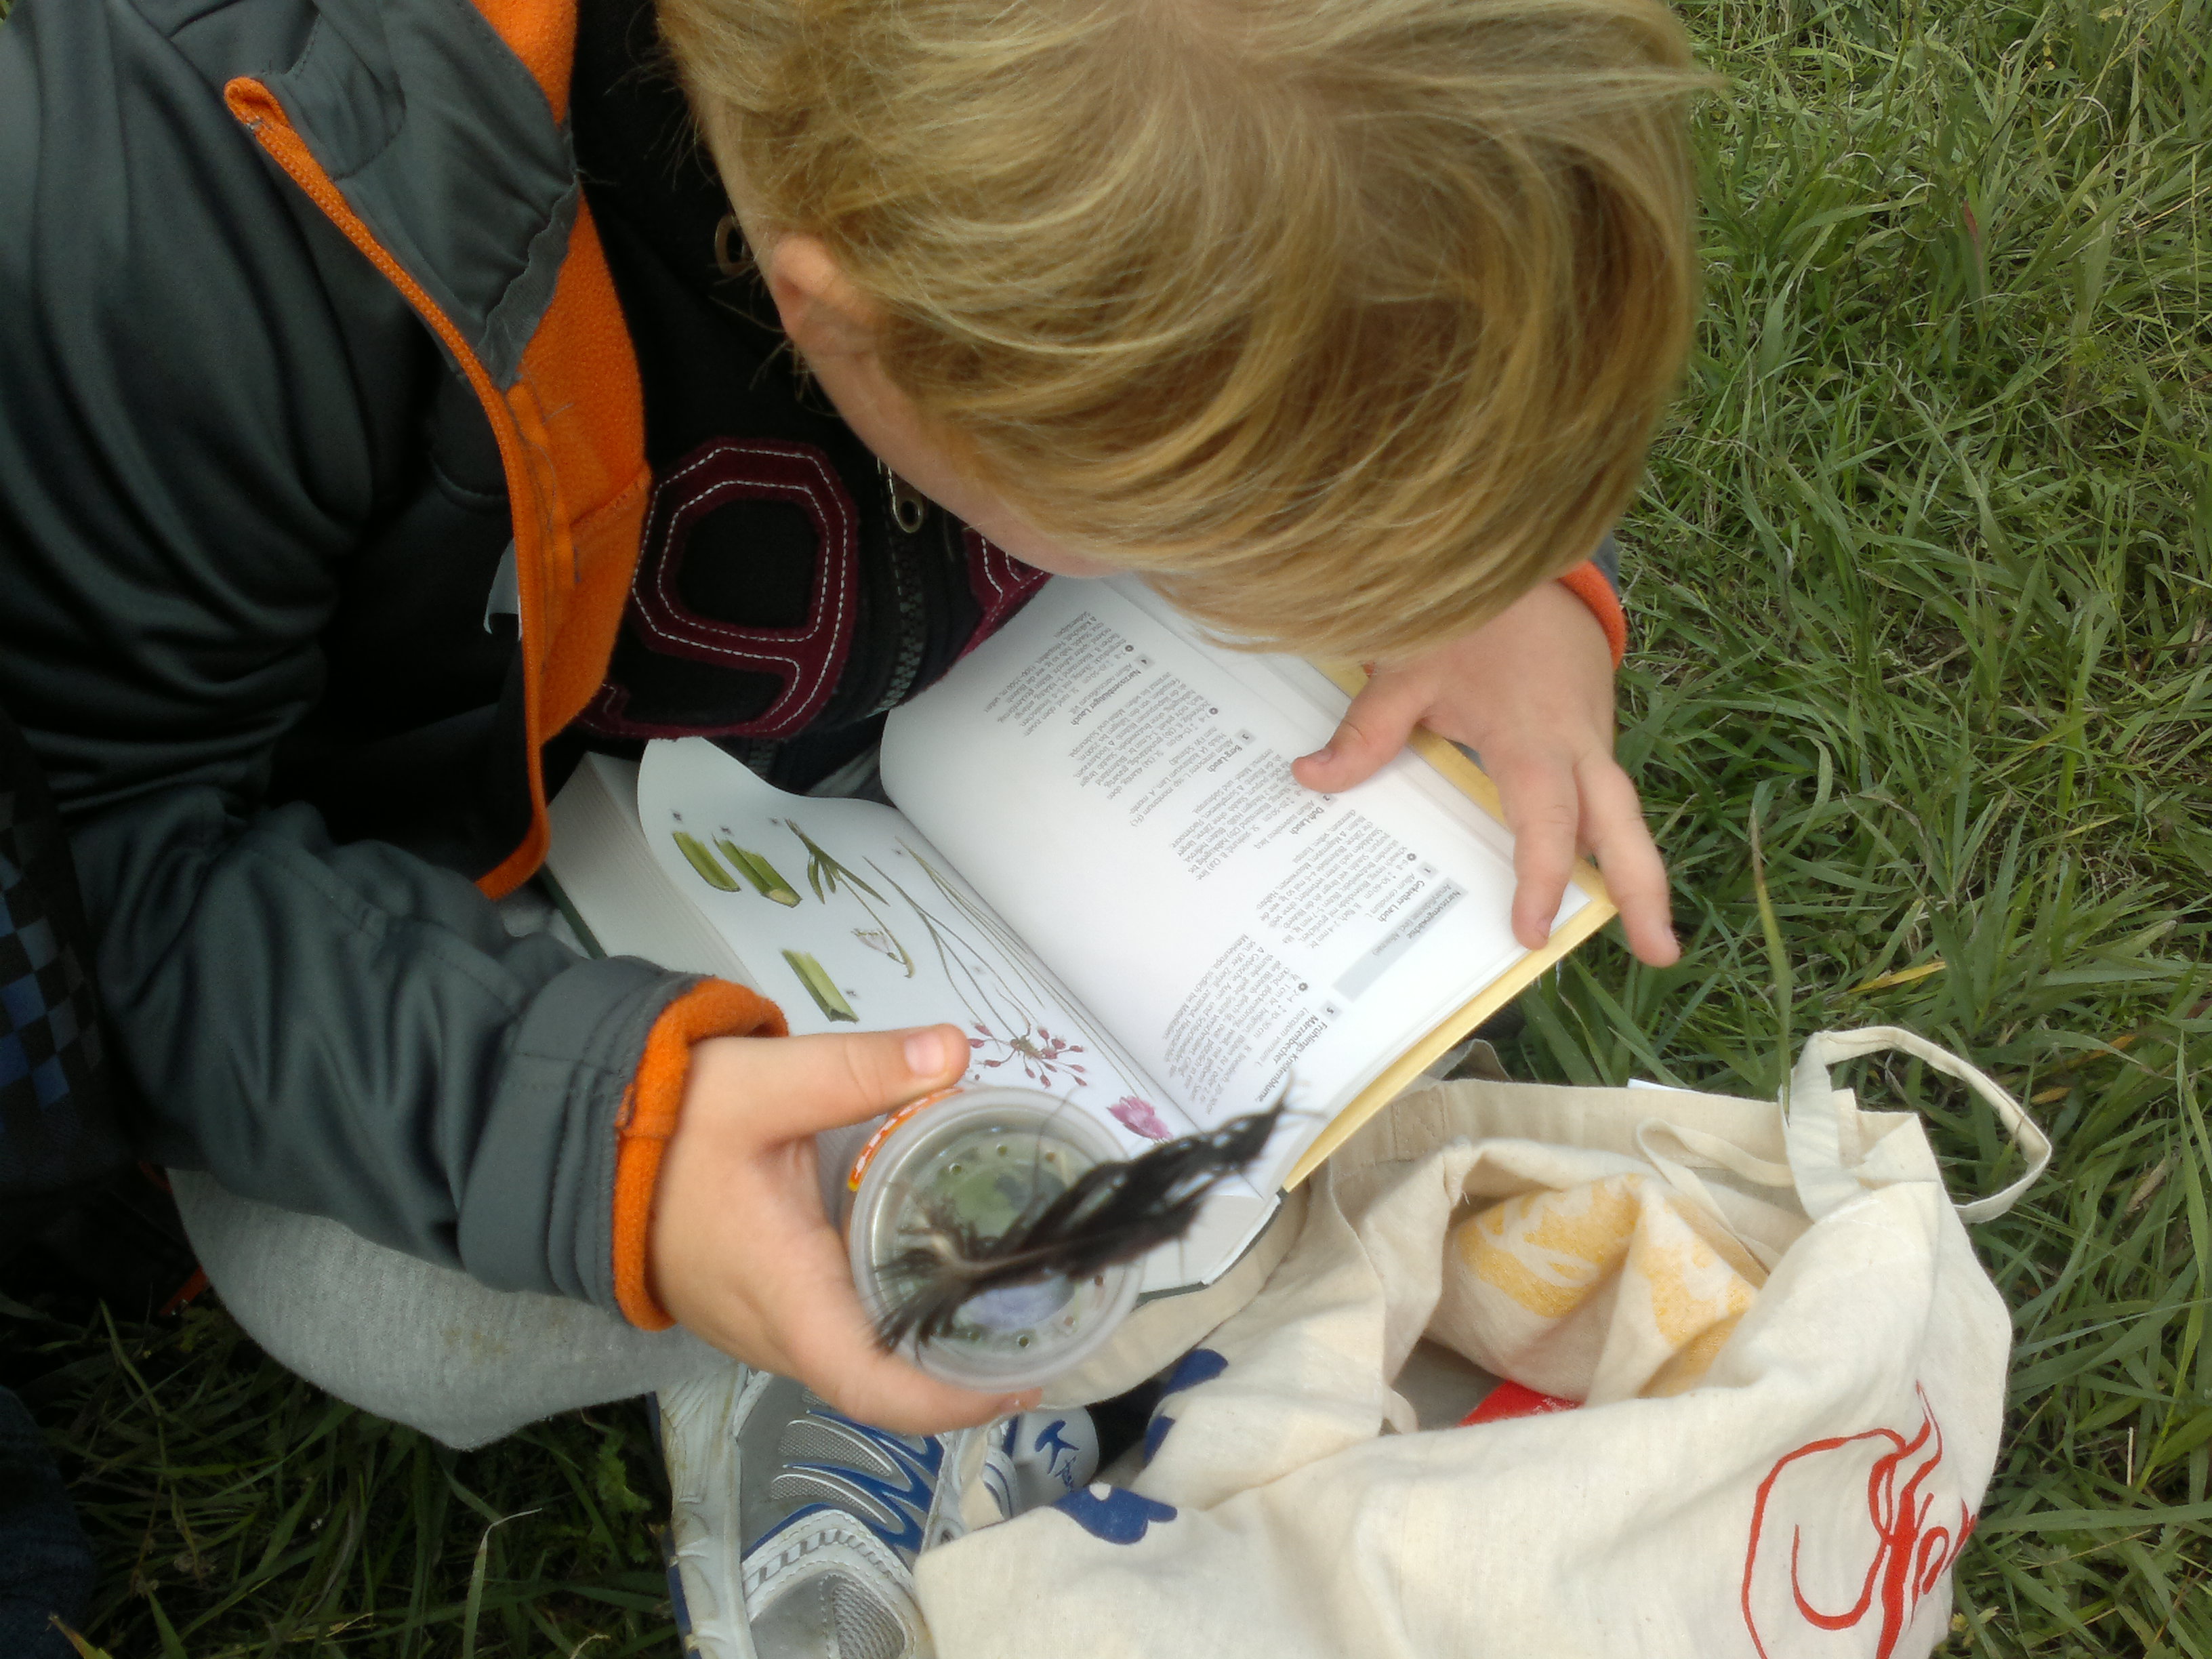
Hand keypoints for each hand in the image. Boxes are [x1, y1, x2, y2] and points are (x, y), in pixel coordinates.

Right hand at [649, 1023, 1038, 1434]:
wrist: (576, 1140)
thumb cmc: (664, 1122)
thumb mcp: (764, 1083)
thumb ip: (859, 1070)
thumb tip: (953, 1051)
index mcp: (783, 1294)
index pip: (871, 1385)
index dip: (947, 1400)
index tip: (1019, 1382)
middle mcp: (775, 1332)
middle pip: (880, 1382)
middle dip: (962, 1370)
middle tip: (1042, 1322)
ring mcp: (763, 1327)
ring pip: (860, 1360)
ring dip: (929, 1348)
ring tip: (1010, 1300)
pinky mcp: (760, 1306)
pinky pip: (838, 1335)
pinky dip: (894, 1322)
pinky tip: (941, 1276)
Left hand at [1290, 580, 1678, 966]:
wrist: (1529, 567)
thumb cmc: (1469, 616)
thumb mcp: (1410, 667)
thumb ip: (1366, 730)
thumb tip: (1310, 779)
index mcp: (1534, 734)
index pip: (1547, 820)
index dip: (1543, 877)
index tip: (1531, 931)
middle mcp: (1578, 744)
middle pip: (1623, 825)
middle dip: (1644, 890)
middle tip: (1662, 956)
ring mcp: (1593, 740)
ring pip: (1625, 814)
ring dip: (1639, 873)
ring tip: (1652, 939)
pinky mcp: (1592, 739)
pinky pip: (1606, 798)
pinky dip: (1613, 841)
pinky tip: (1604, 885)